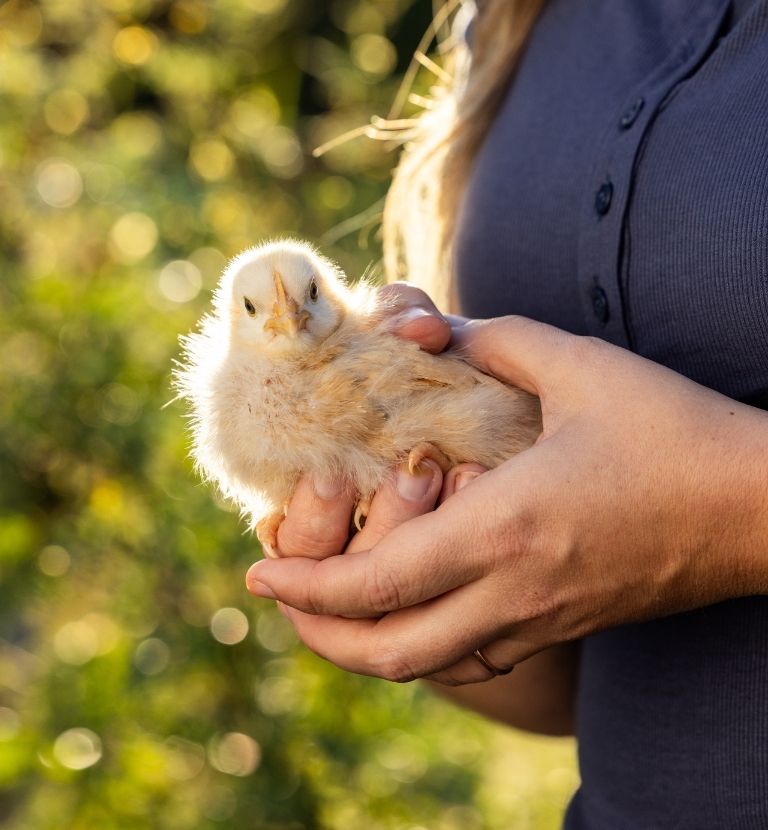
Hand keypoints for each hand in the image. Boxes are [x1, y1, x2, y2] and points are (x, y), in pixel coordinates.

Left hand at [247, 316, 767, 683]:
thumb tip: (420, 329)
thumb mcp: (577, 367)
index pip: (375, 584)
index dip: (304, 585)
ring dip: (363, 646)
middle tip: (281, 597)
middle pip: (386, 651)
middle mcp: (512, 591)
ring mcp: (539, 620)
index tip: (257, 573)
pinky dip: (420, 647)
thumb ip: (489, 341)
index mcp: (504, 528)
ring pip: (427, 667)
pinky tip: (409, 613)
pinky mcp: (562, 626)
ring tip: (330, 609)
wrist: (758, 507)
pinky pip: (473, 660)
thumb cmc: (671, 432)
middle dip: (318, 633)